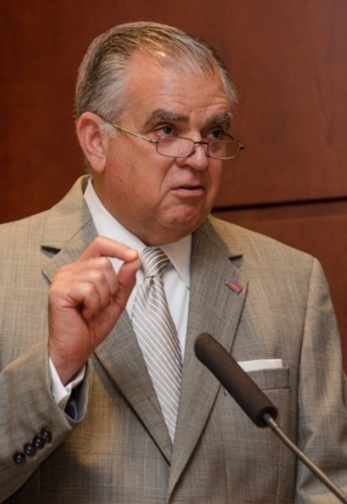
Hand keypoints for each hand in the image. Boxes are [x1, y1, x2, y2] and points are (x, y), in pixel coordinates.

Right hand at [48, 236, 140, 384]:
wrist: (75, 349)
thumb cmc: (91, 326)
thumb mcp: (116, 301)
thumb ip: (125, 280)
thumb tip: (134, 260)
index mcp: (82, 268)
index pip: (100, 245)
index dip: (118, 247)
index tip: (134, 256)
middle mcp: (69, 270)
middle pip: (104, 263)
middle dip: (111, 287)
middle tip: (99, 305)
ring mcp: (62, 279)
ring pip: (98, 276)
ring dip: (102, 299)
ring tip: (90, 311)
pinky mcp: (58, 291)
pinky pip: (89, 289)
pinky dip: (93, 305)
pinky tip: (84, 314)